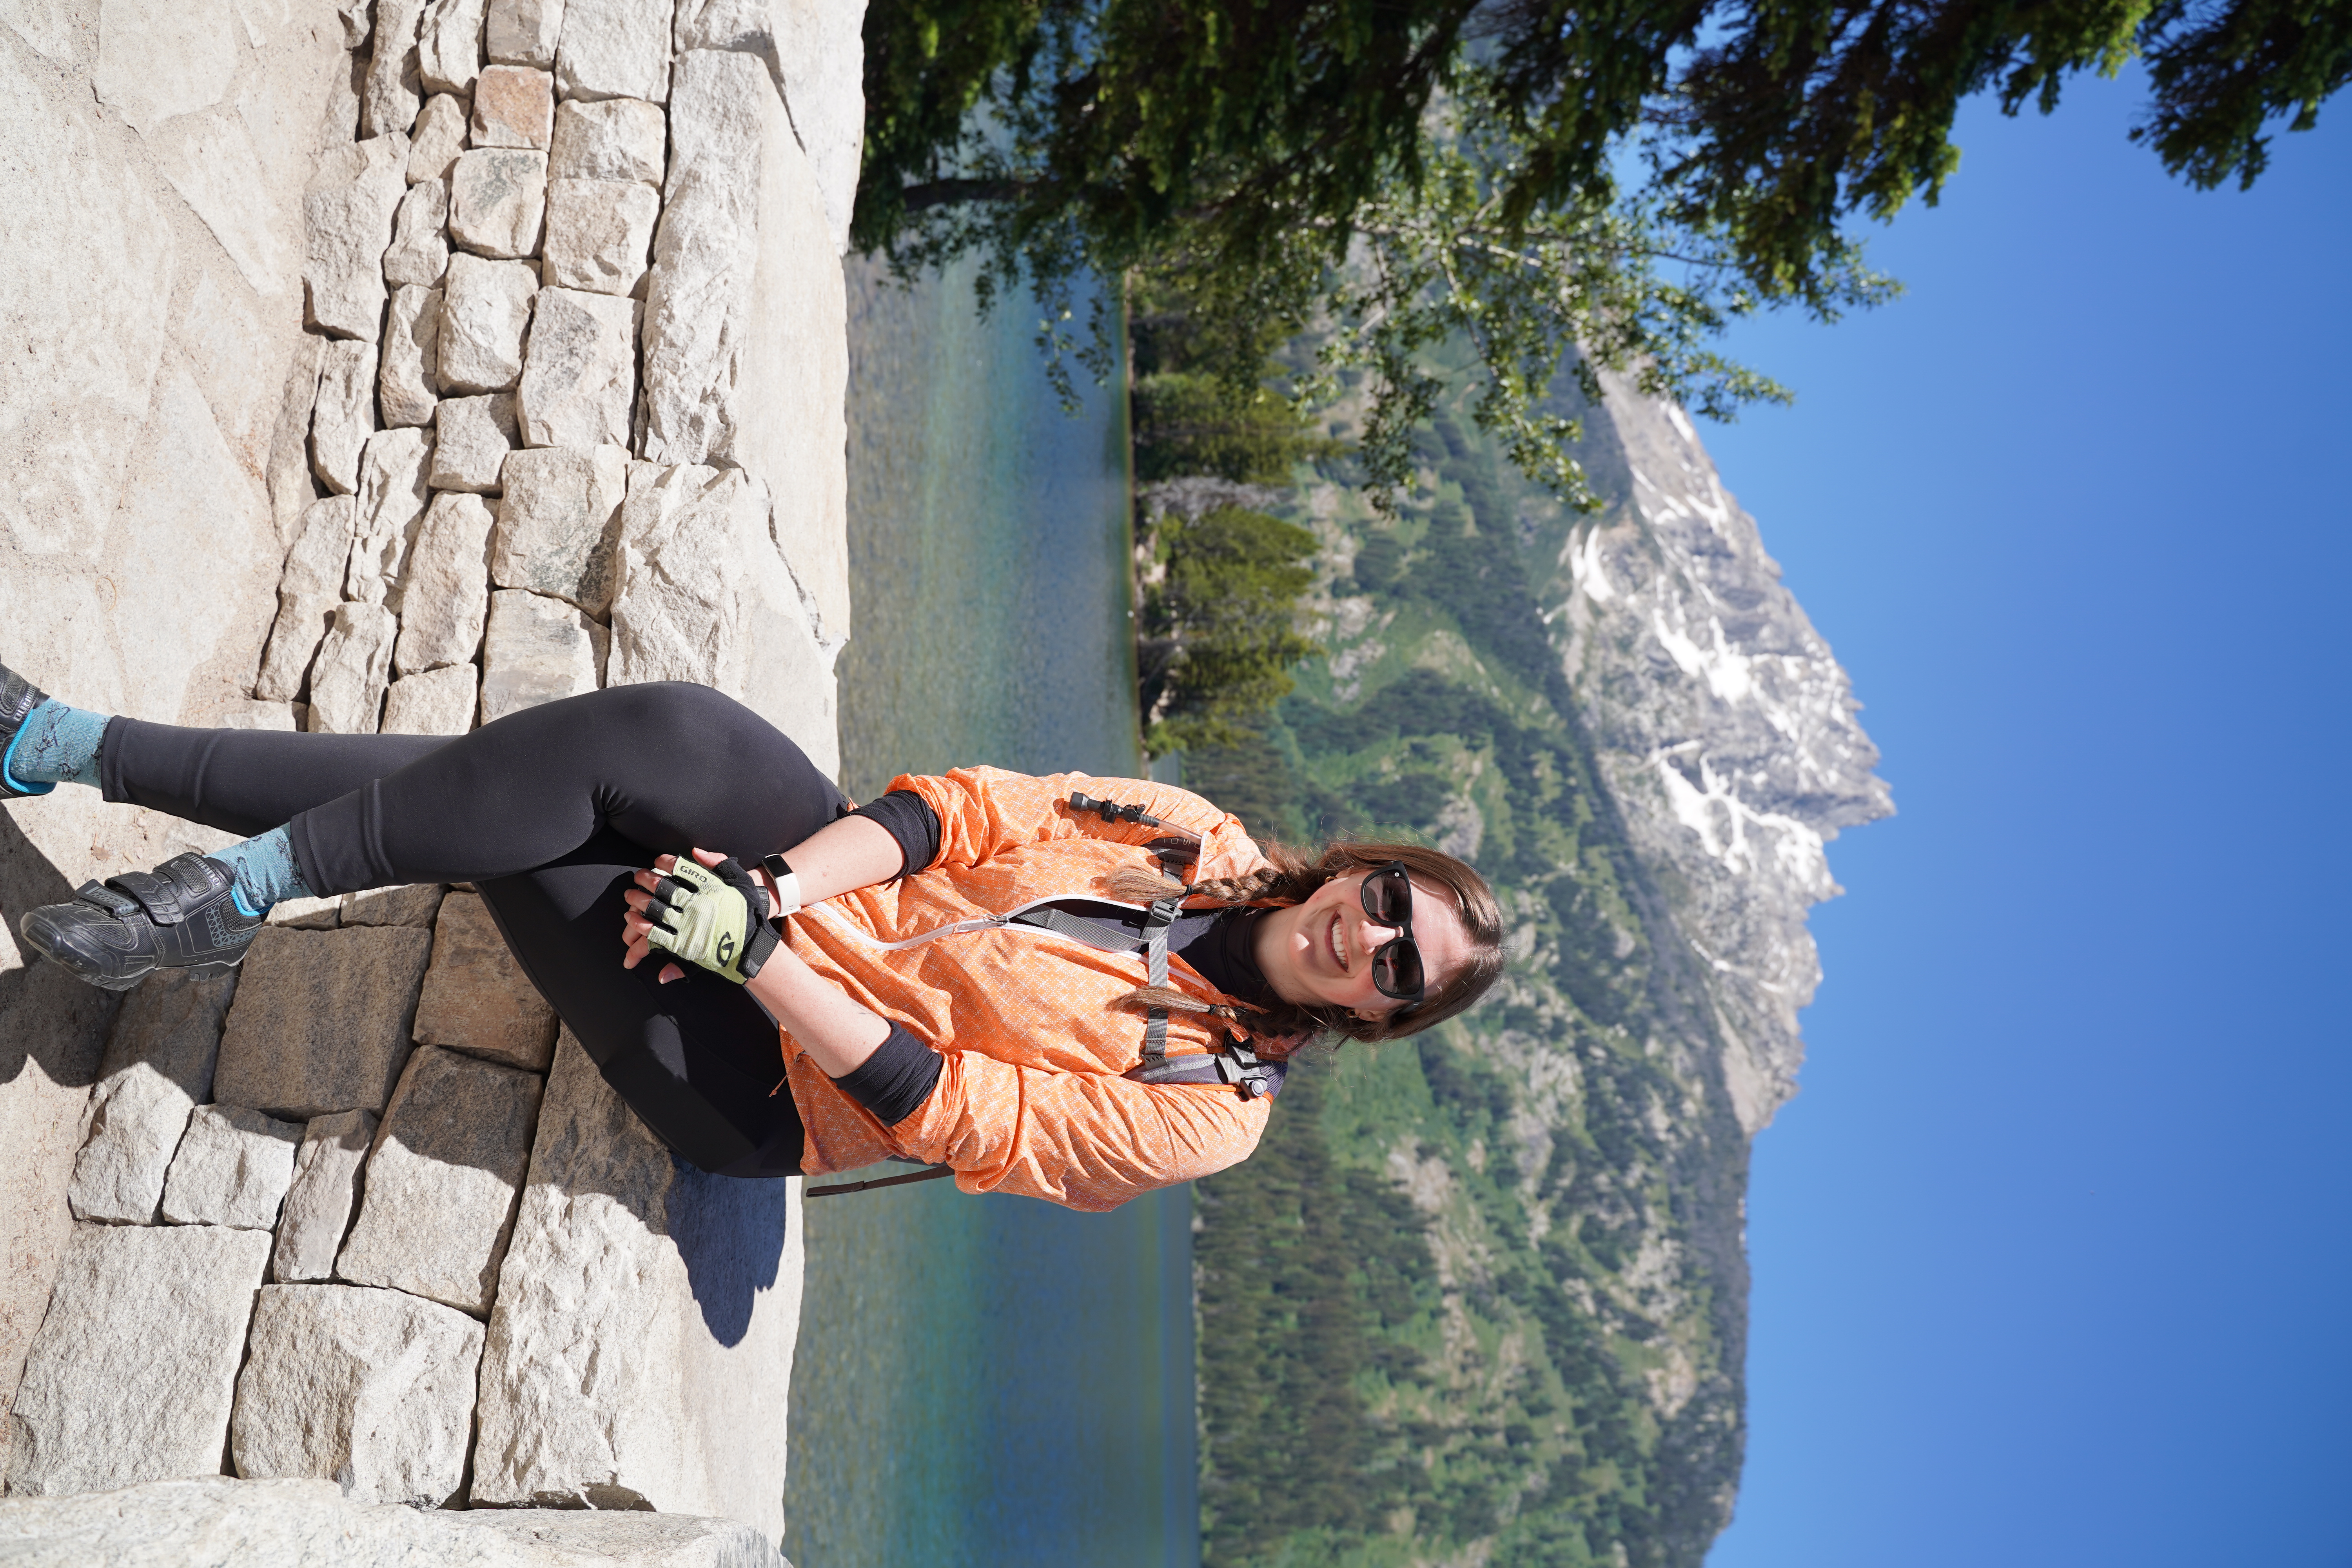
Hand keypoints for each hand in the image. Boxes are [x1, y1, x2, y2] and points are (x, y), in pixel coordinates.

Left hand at [621, 848, 776, 984]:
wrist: (753, 947)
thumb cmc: (749, 913)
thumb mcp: (741, 882)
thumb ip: (719, 863)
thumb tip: (695, 851)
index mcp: (711, 887)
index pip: (681, 868)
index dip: (665, 862)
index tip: (657, 860)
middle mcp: (697, 904)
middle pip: (662, 887)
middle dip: (645, 879)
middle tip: (637, 876)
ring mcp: (688, 925)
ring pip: (654, 908)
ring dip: (637, 900)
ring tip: (629, 895)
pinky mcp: (682, 945)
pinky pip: (654, 933)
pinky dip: (639, 924)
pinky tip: (631, 918)